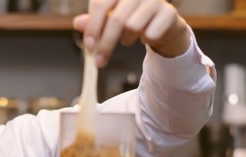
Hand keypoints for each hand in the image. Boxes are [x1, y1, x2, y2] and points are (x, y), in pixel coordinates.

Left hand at [72, 0, 189, 67]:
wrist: (163, 23)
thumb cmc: (133, 18)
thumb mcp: (111, 19)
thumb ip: (94, 21)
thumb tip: (77, 23)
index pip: (101, 4)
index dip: (93, 27)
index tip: (89, 46)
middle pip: (116, 19)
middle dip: (106, 44)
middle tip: (99, 62)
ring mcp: (154, 0)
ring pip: (132, 27)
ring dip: (126, 39)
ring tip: (128, 38)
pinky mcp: (168, 12)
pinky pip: (150, 34)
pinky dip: (144, 40)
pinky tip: (146, 35)